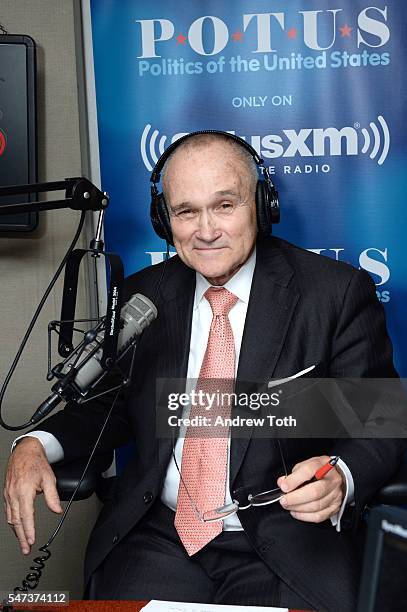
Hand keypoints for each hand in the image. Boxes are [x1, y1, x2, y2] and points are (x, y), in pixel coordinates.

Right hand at [3, 437, 62, 553]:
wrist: (25, 451)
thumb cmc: (36, 462)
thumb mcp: (49, 478)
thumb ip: (52, 496)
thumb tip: (57, 510)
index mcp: (24, 491)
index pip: (26, 516)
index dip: (29, 531)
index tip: (31, 541)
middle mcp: (14, 494)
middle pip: (16, 521)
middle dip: (21, 537)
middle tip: (26, 549)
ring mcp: (8, 494)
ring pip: (10, 518)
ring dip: (16, 531)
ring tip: (22, 542)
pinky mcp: (7, 493)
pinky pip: (8, 511)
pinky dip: (12, 521)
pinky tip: (16, 526)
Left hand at [277, 455, 344, 522]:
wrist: (336, 476)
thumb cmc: (319, 470)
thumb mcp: (305, 465)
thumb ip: (293, 474)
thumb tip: (282, 483)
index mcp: (323, 465)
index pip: (309, 471)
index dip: (294, 480)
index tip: (284, 487)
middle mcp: (332, 480)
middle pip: (314, 492)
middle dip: (295, 498)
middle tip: (284, 500)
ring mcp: (336, 495)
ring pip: (316, 506)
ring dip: (298, 508)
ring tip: (288, 505)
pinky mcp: (335, 507)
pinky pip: (319, 516)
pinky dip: (305, 516)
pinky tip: (296, 512)